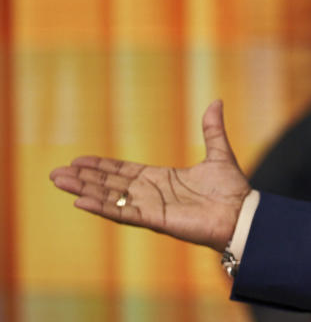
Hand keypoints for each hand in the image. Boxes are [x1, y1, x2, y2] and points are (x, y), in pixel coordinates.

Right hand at [48, 100, 250, 251]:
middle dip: (84, 178)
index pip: (124, 171)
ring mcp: (152, 207)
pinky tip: (80, 201)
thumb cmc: (232, 190)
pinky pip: (124, 213)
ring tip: (60, 182)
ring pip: (111, 197)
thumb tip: (216, 101)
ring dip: (85, 190)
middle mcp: (152, 193)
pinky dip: (102, 207)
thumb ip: (212, 129)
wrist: (244, 214)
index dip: (101, 166)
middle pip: (111, 184)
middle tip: (56, 173)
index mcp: (162, 179)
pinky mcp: (156, 220)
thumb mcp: (219, 153)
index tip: (78, 160)